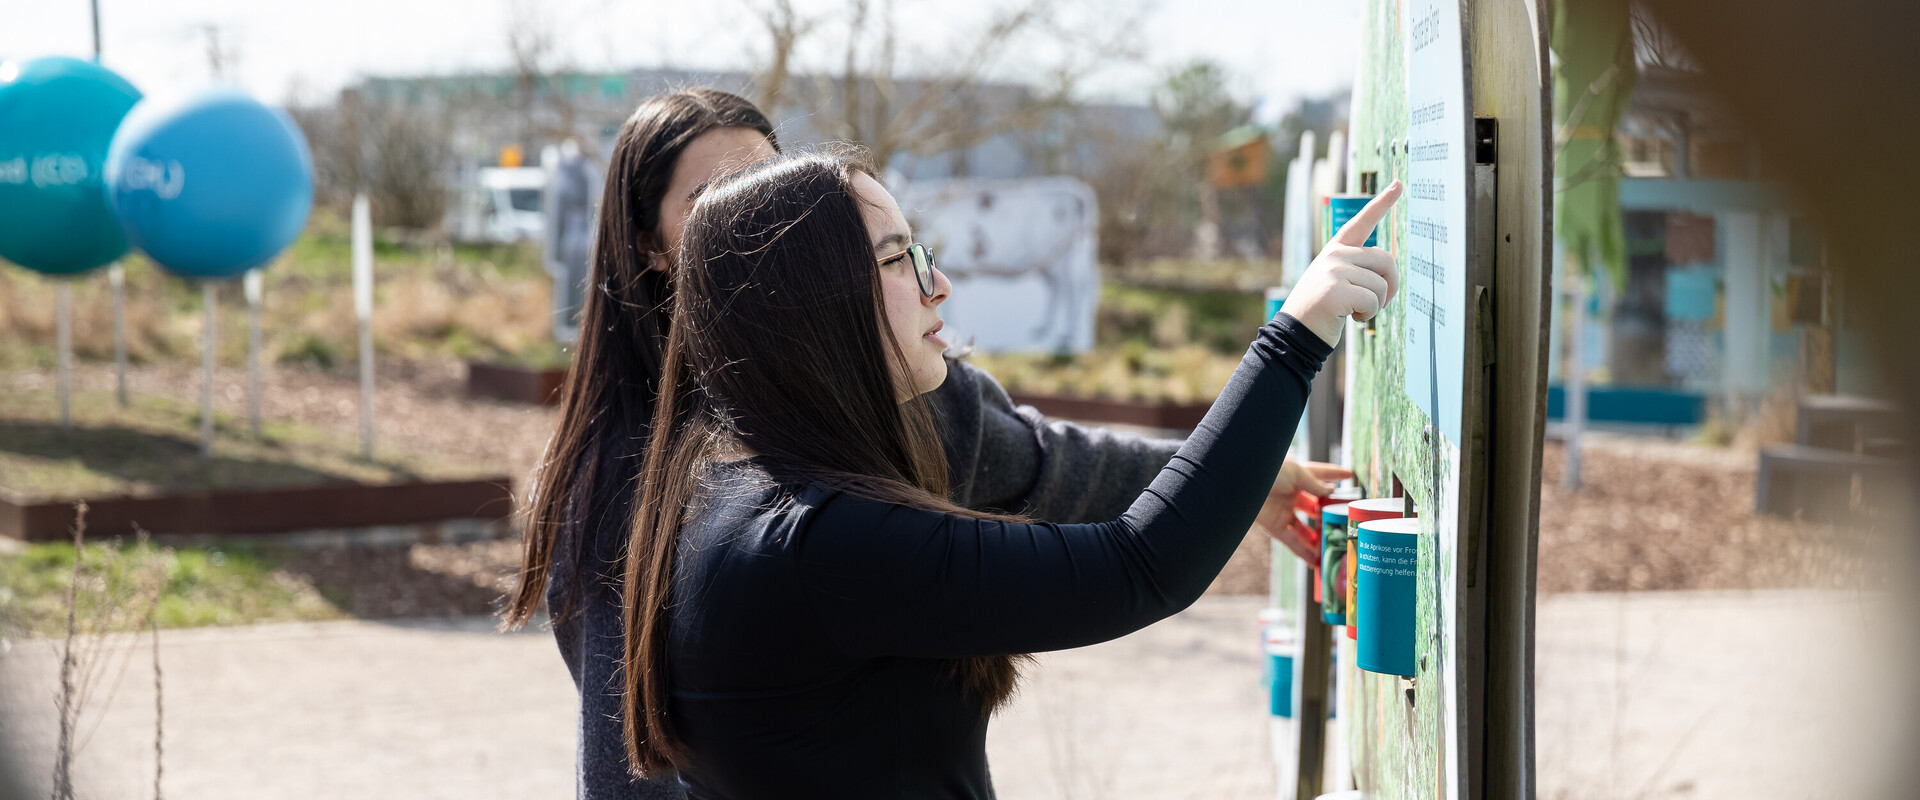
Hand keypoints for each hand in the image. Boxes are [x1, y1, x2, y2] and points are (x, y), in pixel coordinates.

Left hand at [1252, 460, 1355, 562]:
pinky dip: (1302, 552)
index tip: (1350, 475)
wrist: (1240, 482)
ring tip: (1333, 550)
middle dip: (1327, 516)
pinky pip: (1290, 541)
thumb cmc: (1268, 469)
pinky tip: (1314, 562)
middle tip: (1344, 525)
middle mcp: (1290, 493)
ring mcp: (1282, 510)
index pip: (1321, 474)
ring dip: (1316, 540)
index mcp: (1296, 475)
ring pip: (1303, 529)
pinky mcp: (1273, 525)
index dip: (1335, 474)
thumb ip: (1314, 483)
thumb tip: (1330, 491)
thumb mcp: (1296, 473)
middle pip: (1313, 507)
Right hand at [1279, 181, 1403, 345]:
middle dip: (1390, 285)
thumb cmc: (1321, 309)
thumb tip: (1388, 267)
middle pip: (1386, 260)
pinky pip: (1373, 300)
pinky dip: (1369, 314)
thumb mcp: (1336, 281)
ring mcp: (1334, 270)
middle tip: (1379, 303)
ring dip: (1377, 305)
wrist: (1295, 333)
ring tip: (1357, 313)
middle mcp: (1335, 254)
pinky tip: (1352, 318)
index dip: (1383, 203)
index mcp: (1336, 249)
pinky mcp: (1336, 290)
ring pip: (1381, 284)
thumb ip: (1357, 268)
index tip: (1398, 184)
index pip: (1362, 221)